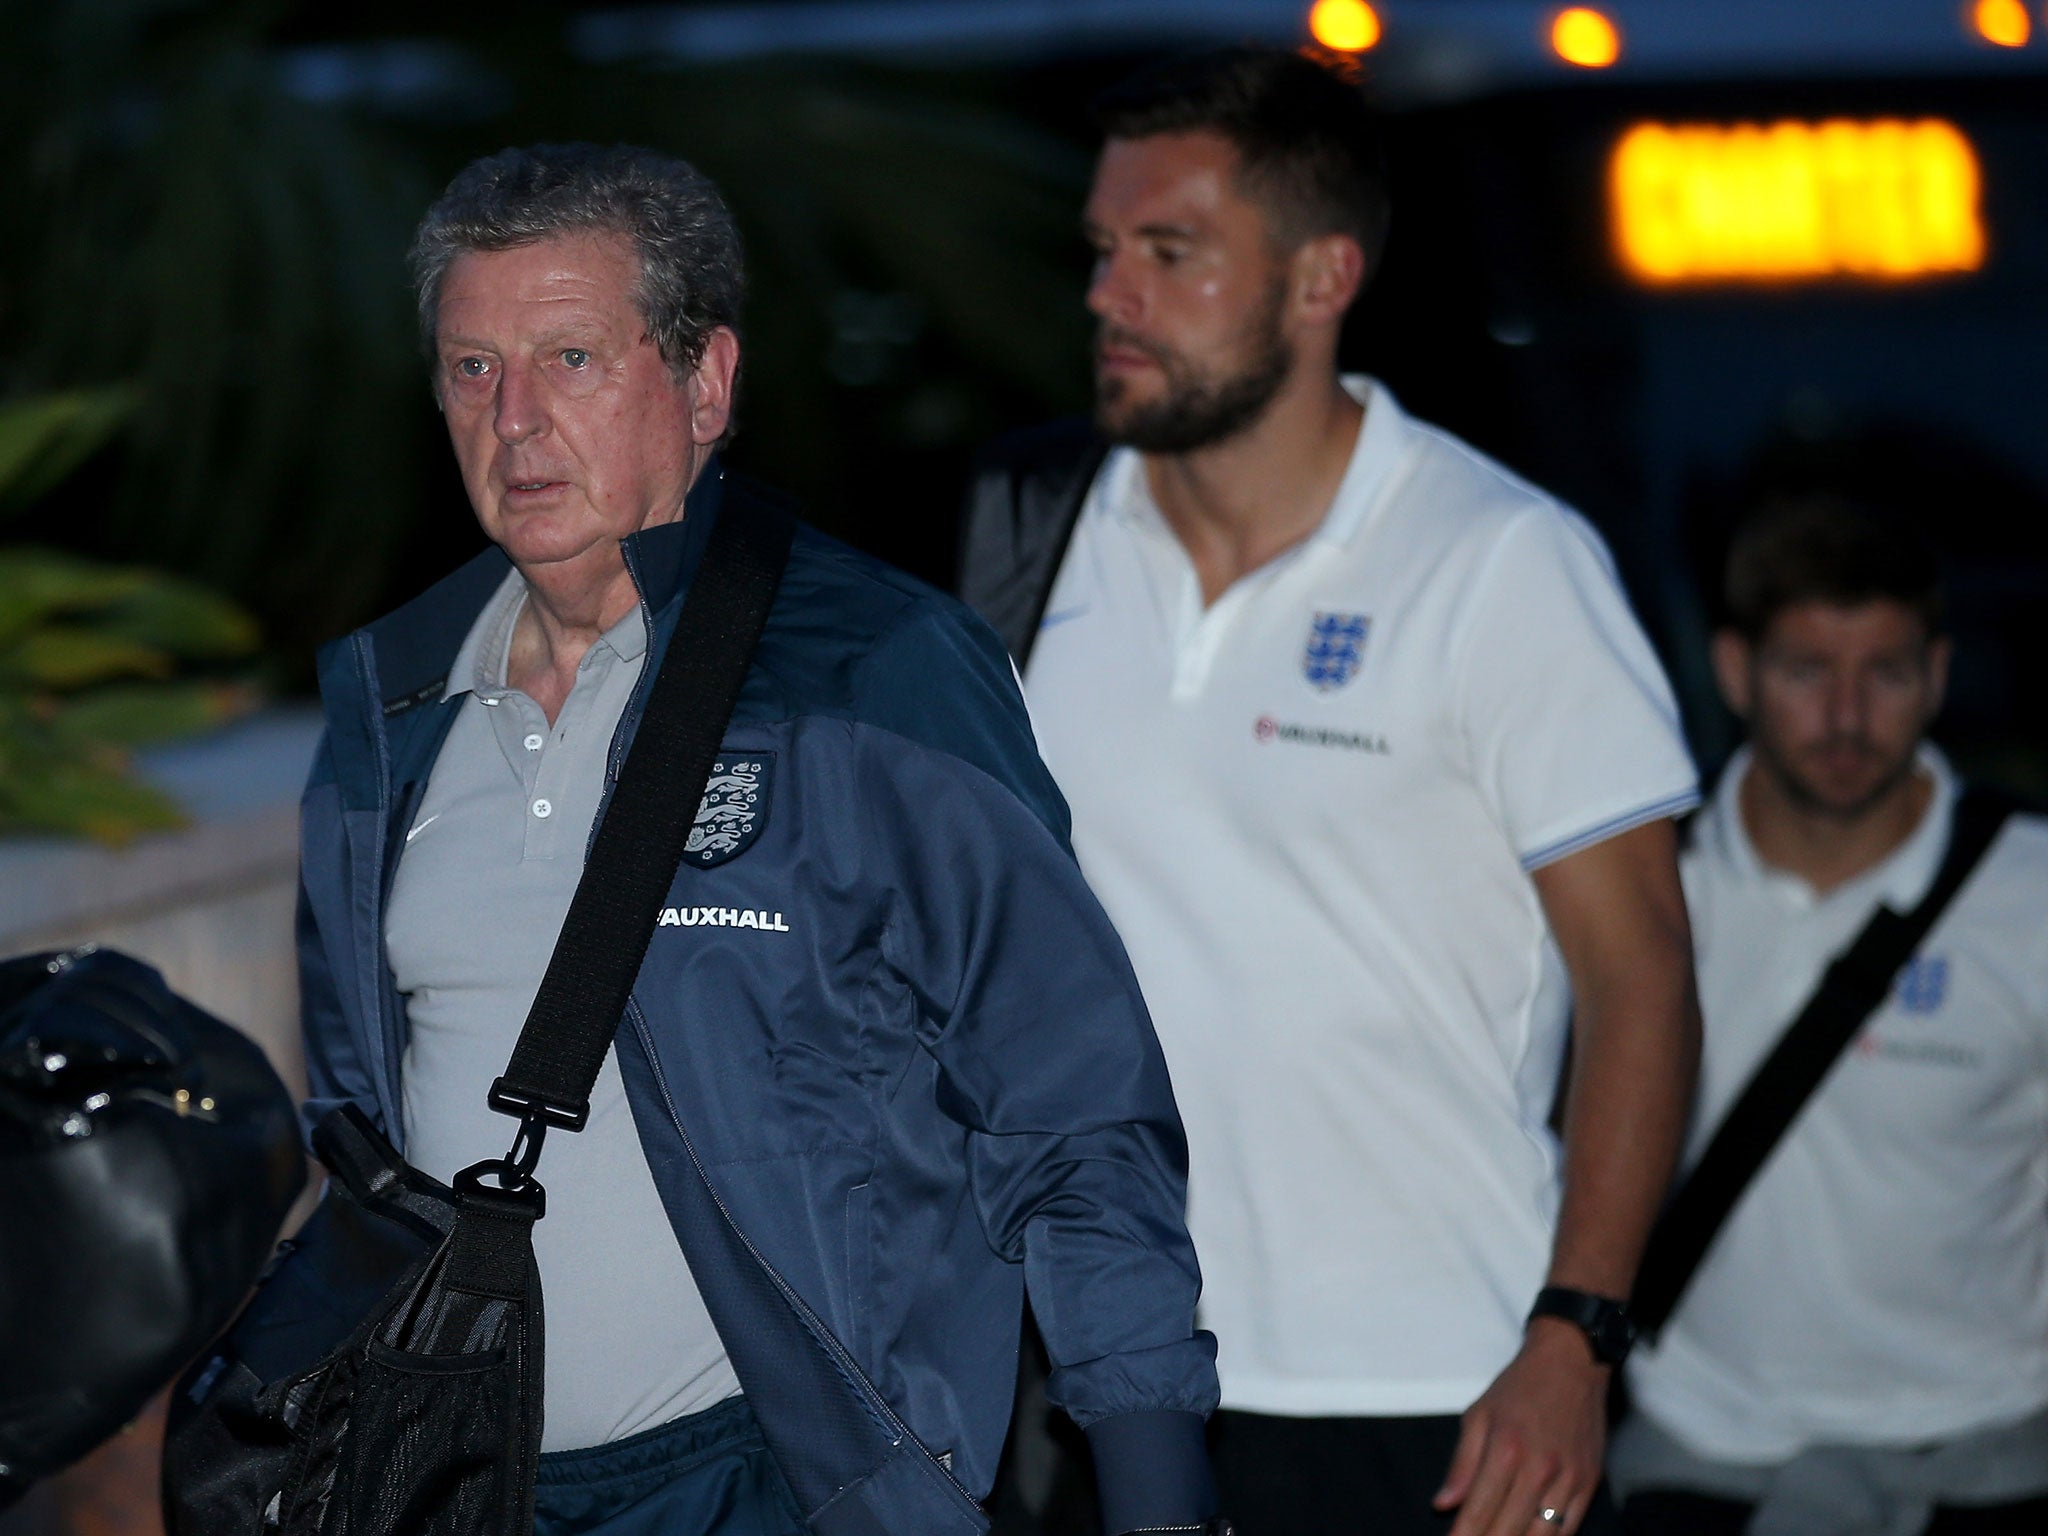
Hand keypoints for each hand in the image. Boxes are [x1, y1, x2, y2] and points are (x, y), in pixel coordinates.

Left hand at [1432, 1319, 1608, 1535]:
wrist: (1571, 1361)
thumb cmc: (1521, 1386)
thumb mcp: (1479, 1414)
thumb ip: (1462, 1464)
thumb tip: (1443, 1503)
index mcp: (1506, 1449)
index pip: (1479, 1509)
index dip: (1463, 1535)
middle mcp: (1539, 1469)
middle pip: (1509, 1529)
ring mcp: (1568, 1478)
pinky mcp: (1589, 1482)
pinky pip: (1570, 1528)